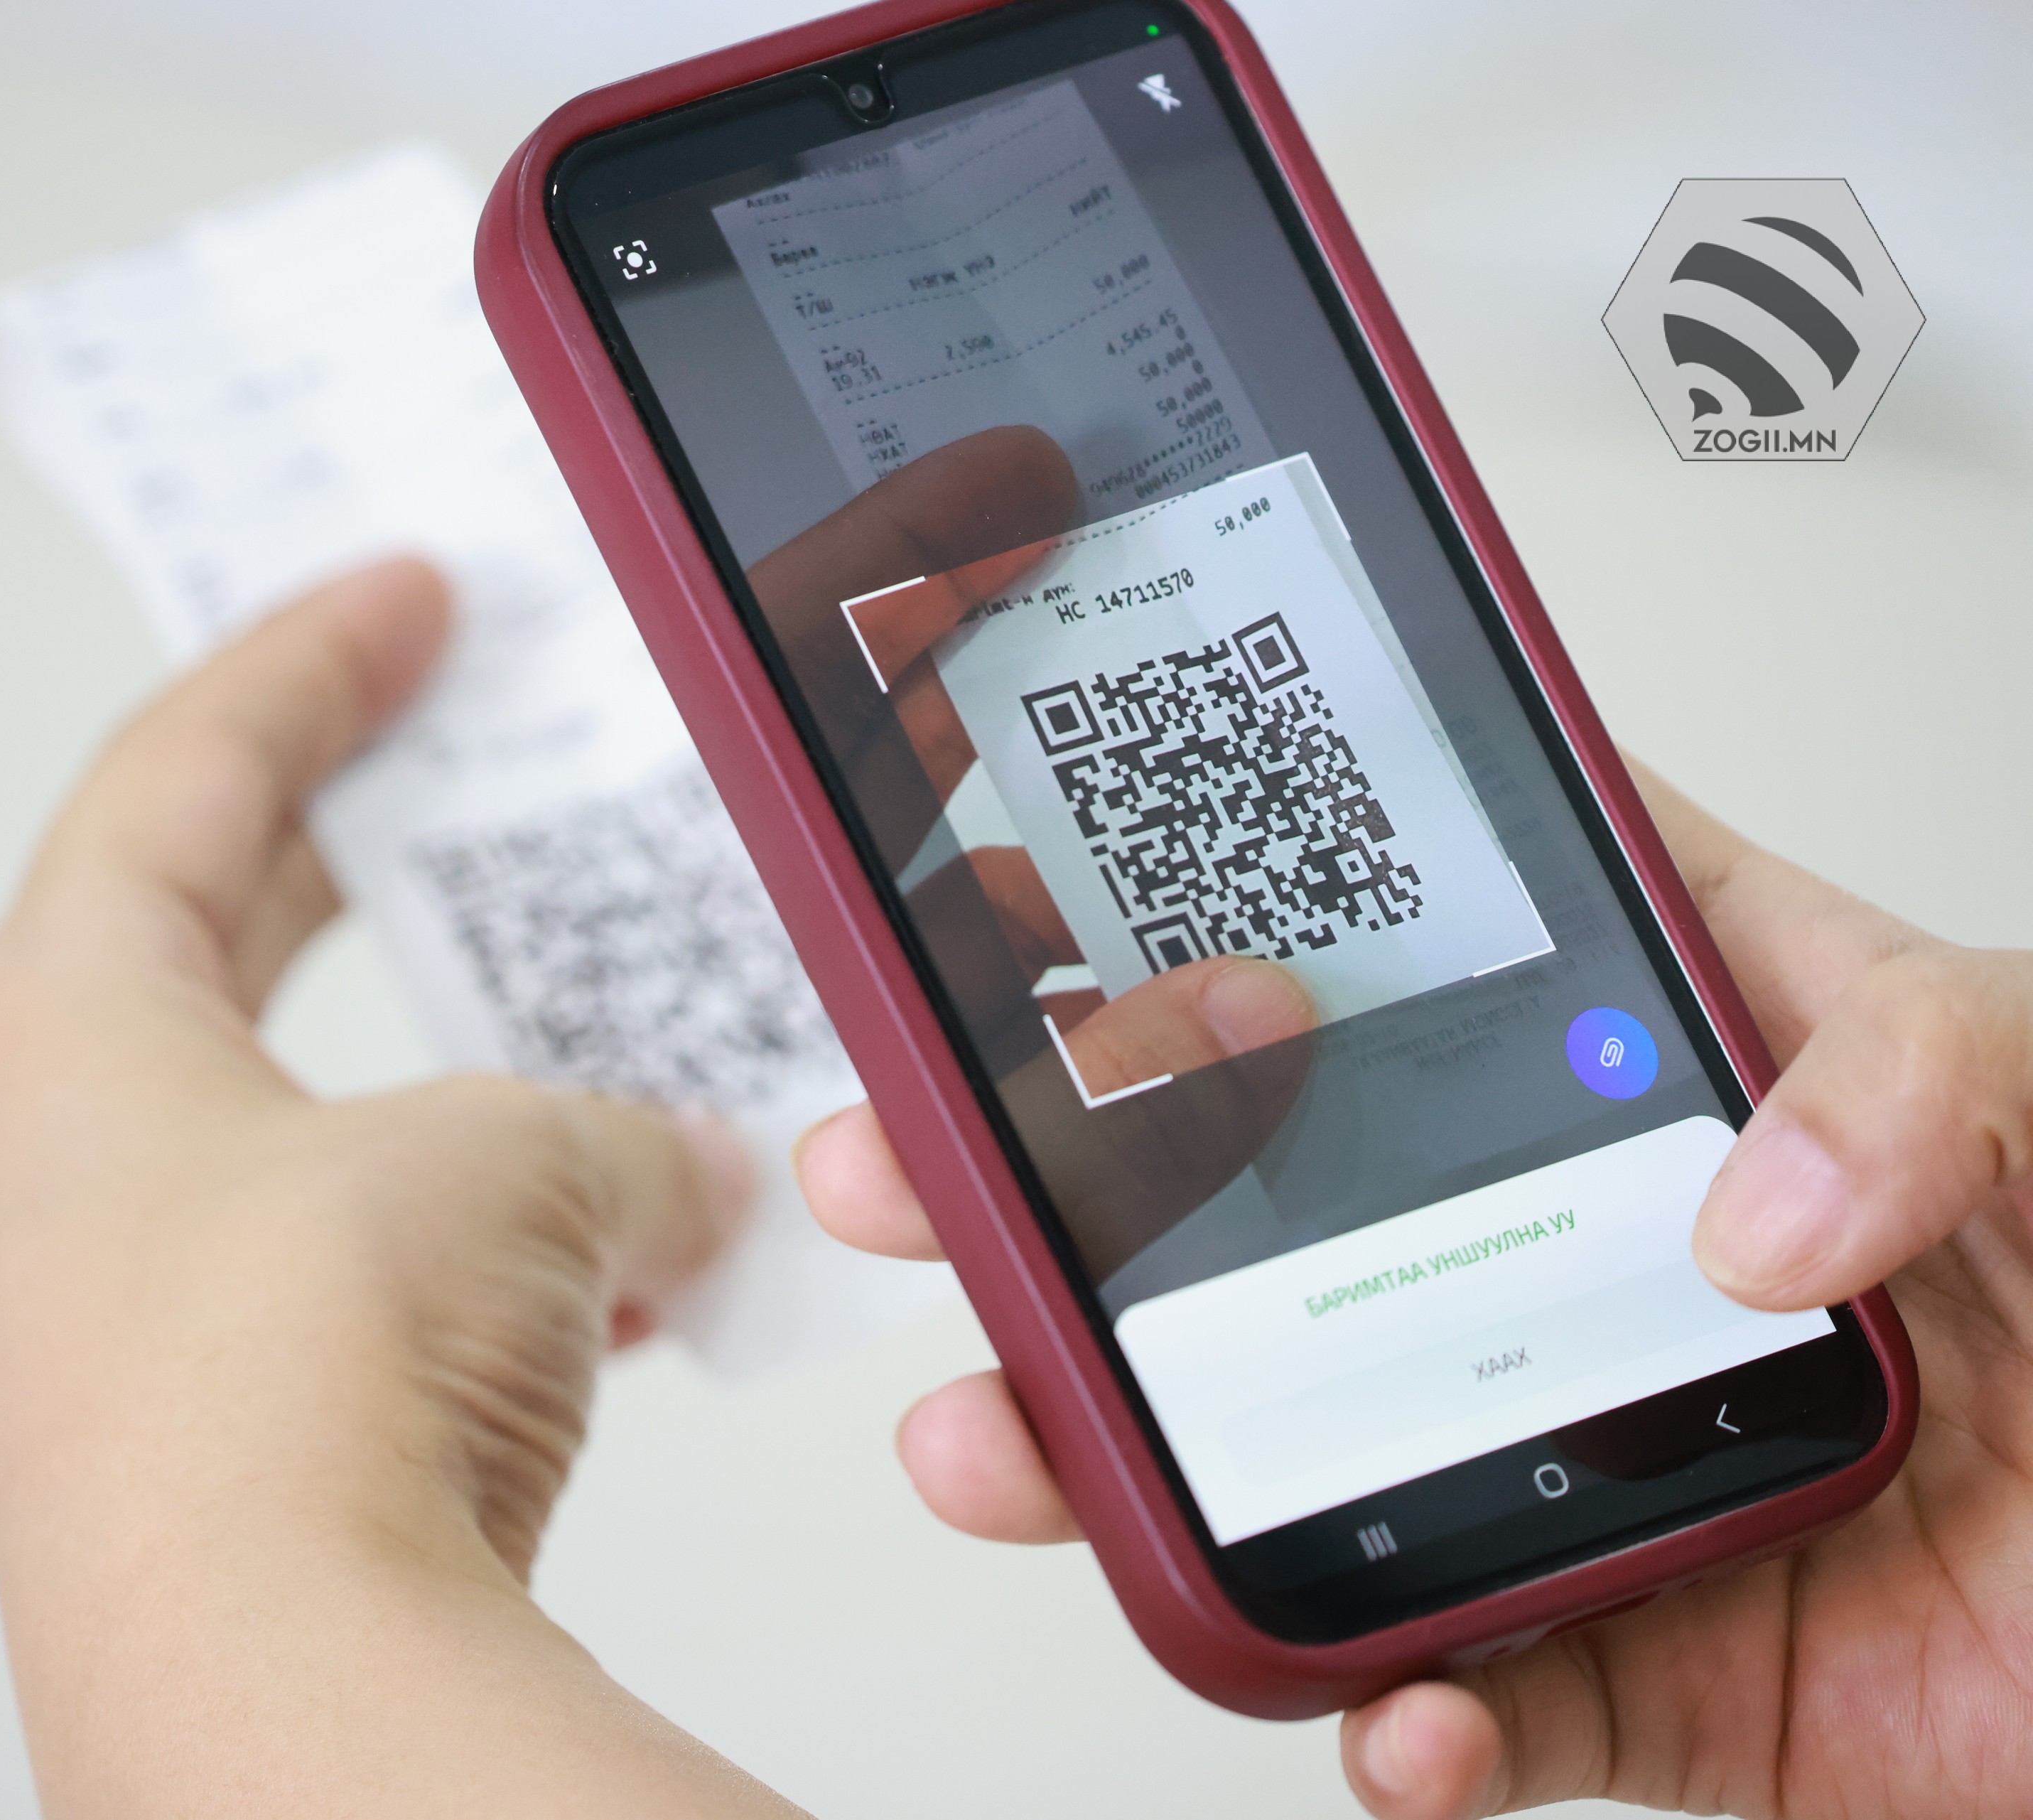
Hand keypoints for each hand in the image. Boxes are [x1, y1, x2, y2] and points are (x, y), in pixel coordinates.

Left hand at [0, 559, 798, 1818]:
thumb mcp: (510, 1160)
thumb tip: (675, 1179)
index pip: (181, 772)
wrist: (268, 1675)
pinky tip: (602, 1274)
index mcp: (60, 1023)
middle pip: (217, 935)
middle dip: (363, 855)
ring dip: (455, 1098)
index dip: (311, 663)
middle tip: (459, 768)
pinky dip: (473, 1256)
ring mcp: (116, 1310)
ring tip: (597, 1063)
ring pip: (304, 1134)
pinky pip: (351, 1286)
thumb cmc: (290, 1381)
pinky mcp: (202, 1436)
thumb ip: (612, 1134)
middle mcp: (52, 1162)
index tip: (401, 595)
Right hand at [801, 765, 2032, 1814]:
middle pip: (1276, 1217)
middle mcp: (1591, 1264)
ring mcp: (1590, 1466)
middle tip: (921, 1173)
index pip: (1415, 963)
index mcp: (1676, 1074)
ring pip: (1302, 1464)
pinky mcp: (1643, 1669)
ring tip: (1013, 1442)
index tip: (1055, 894)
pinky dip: (1405, 1726)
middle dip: (1062, 1203)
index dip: (1222, 915)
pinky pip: (1477, 1707)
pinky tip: (1391, 1706)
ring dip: (1130, 1465)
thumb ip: (1927, 1066)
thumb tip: (1745, 1207)